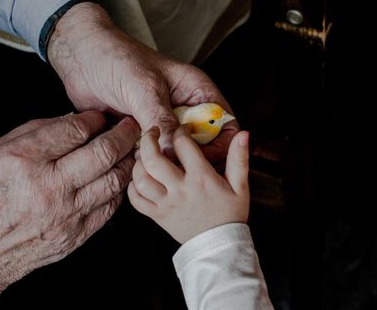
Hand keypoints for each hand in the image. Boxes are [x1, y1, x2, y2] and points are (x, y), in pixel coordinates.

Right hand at [0, 112, 139, 308]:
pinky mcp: (76, 234)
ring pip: (113, 180)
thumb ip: (34, 133)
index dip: (94, 119)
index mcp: (23, 160)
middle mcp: (49, 186)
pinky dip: (118, 188)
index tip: (99, 117)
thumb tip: (72, 122)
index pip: (74, 131)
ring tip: (130, 150)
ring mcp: (66, 213)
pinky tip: (117, 177)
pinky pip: (109, 207)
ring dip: (126, 161)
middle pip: (102, 153)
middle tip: (131, 126)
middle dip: (123, 135)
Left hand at [47, 2, 238, 162]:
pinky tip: (137, 167)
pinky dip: (148, 165)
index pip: (224, 124)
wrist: (81, 58)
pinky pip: (152, 156)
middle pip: (202, 145)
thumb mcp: (145, 88)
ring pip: (176, 154)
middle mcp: (182, 110)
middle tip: (176, 174)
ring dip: (167, 165)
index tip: (202, 163)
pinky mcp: (142, 135)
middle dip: (192, 161)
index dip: (221, 146)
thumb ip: (162, 120)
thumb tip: (173, 155)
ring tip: (154, 170)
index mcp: (195, 91)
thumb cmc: (117, 60)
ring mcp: (162, 124)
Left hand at [128, 126, 249, 243]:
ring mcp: (166, 204)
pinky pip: (136, 201)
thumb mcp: (240, 186)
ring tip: (144, 156)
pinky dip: (132, 188)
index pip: (183, 145)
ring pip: (141, 179)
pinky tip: (138, 180)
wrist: (219, 247)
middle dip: (148, 140)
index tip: (181, 130)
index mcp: (200, 178)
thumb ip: (239, 159)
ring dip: (138, 164)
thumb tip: (244, 133)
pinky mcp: (158, 216)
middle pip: (153, 159)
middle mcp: (180, 189)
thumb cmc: (230, 215)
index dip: (180, 131)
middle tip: (151, 132)